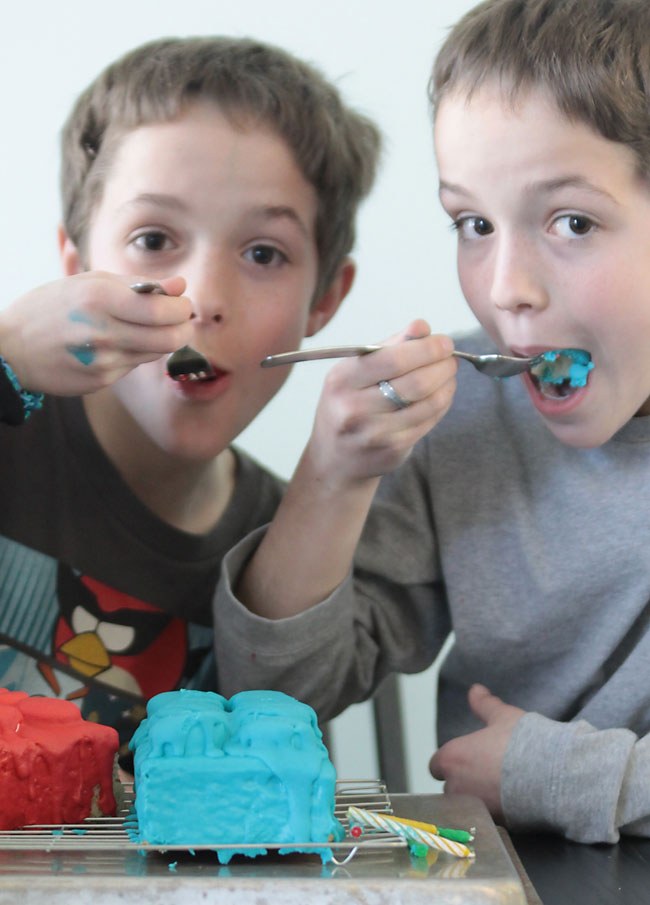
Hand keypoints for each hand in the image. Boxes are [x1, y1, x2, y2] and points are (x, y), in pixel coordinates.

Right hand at [0, 272, 193, 395]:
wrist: (11, 348)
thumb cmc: (53, 307)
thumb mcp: (90, 282)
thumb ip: (140, 284)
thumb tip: (180, 285)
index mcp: (99, 299)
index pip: (163, 310)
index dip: (182, 308)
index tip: (182, 304)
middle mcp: (102, 332)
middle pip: (169, 338)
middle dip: (184, 328)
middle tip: (182, 320)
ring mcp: (102, 361)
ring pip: (156, 353)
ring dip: (162, 340)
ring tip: (148, 327)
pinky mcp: (101, 381)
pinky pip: (134, 365)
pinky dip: (136, 353)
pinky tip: (118, 343)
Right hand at [304, 319, 457, 486]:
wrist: (335, 458)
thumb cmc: (347, 405)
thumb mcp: (355, 372)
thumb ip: (389, 347)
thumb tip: (421, 326)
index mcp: (343, 379)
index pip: (394, 358)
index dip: (427, 348)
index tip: (444, 343)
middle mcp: (354, 408)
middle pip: (416, 382)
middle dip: (443, 366)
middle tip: (451, 359)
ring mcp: (374, 433)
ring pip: (428, 403)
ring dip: (447, 385)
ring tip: (448, 376)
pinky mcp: (392, 451)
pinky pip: (429, 422)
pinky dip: (442, 404)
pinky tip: (442, 395)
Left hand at [429, 684, 524, 821]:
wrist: (552, 775)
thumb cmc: (523, 741)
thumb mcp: (502, 716)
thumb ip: (484, 705)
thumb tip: (475, 690)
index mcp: (452, 758)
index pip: (437, 765)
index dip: (450, 761)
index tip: (466, 758)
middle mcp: (456, 786)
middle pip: (450, 787)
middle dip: (463, 782)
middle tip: (487, 771)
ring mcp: (474, 808)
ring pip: (468, 805)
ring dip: (478, 798)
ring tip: (501, 788)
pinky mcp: (494, 824)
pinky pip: (488, 819)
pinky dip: (496, 813)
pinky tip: (512, 803)